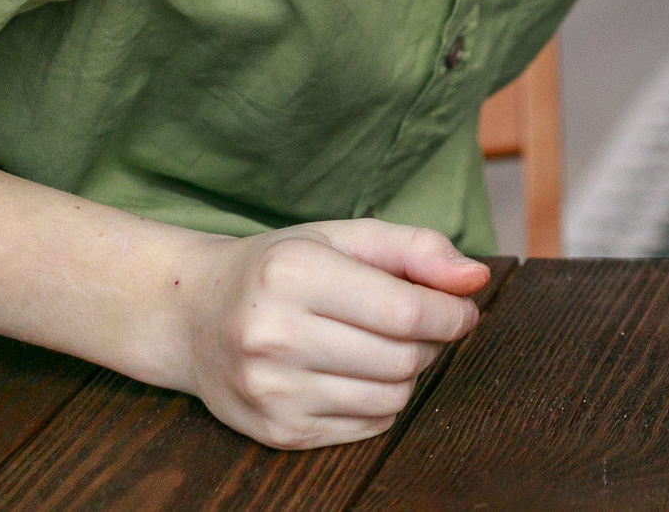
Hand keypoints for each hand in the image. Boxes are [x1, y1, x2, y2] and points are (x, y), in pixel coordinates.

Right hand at [171, 217, 491, 448]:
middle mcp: (275, 337)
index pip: (406, 313)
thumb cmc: (279, 268)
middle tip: (417, 323)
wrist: (191, 315)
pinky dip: (379, 402)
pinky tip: (355, 373)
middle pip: (402, 359)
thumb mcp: (342, 237)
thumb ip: (416, 249)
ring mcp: (271, 391)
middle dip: (430, 341)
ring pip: (390, 398)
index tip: (462, 309)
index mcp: (294, 275)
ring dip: (406, 373)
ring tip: (383, 345)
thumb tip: (476, 277)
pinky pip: (366, 427)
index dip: (450, 315)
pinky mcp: (276, 432)